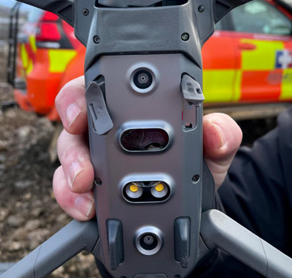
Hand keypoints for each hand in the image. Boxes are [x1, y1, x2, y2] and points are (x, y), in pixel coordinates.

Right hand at [52, 76, 241, 220]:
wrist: (195, 203)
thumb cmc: (198, 161)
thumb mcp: (215, 147)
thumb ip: (221, 132)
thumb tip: (215, 131)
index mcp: (138, 105)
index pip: (106, 85)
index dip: (88, 91)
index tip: (87, 105)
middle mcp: (111, 126)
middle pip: (76, 118)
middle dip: (74, 133)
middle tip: (86, 151)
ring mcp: (96, 156)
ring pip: (69, 155)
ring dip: (71, 170)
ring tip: (86, 185)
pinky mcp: (89, 187)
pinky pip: (69, 190)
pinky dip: (73, 199)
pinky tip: (88, 207)